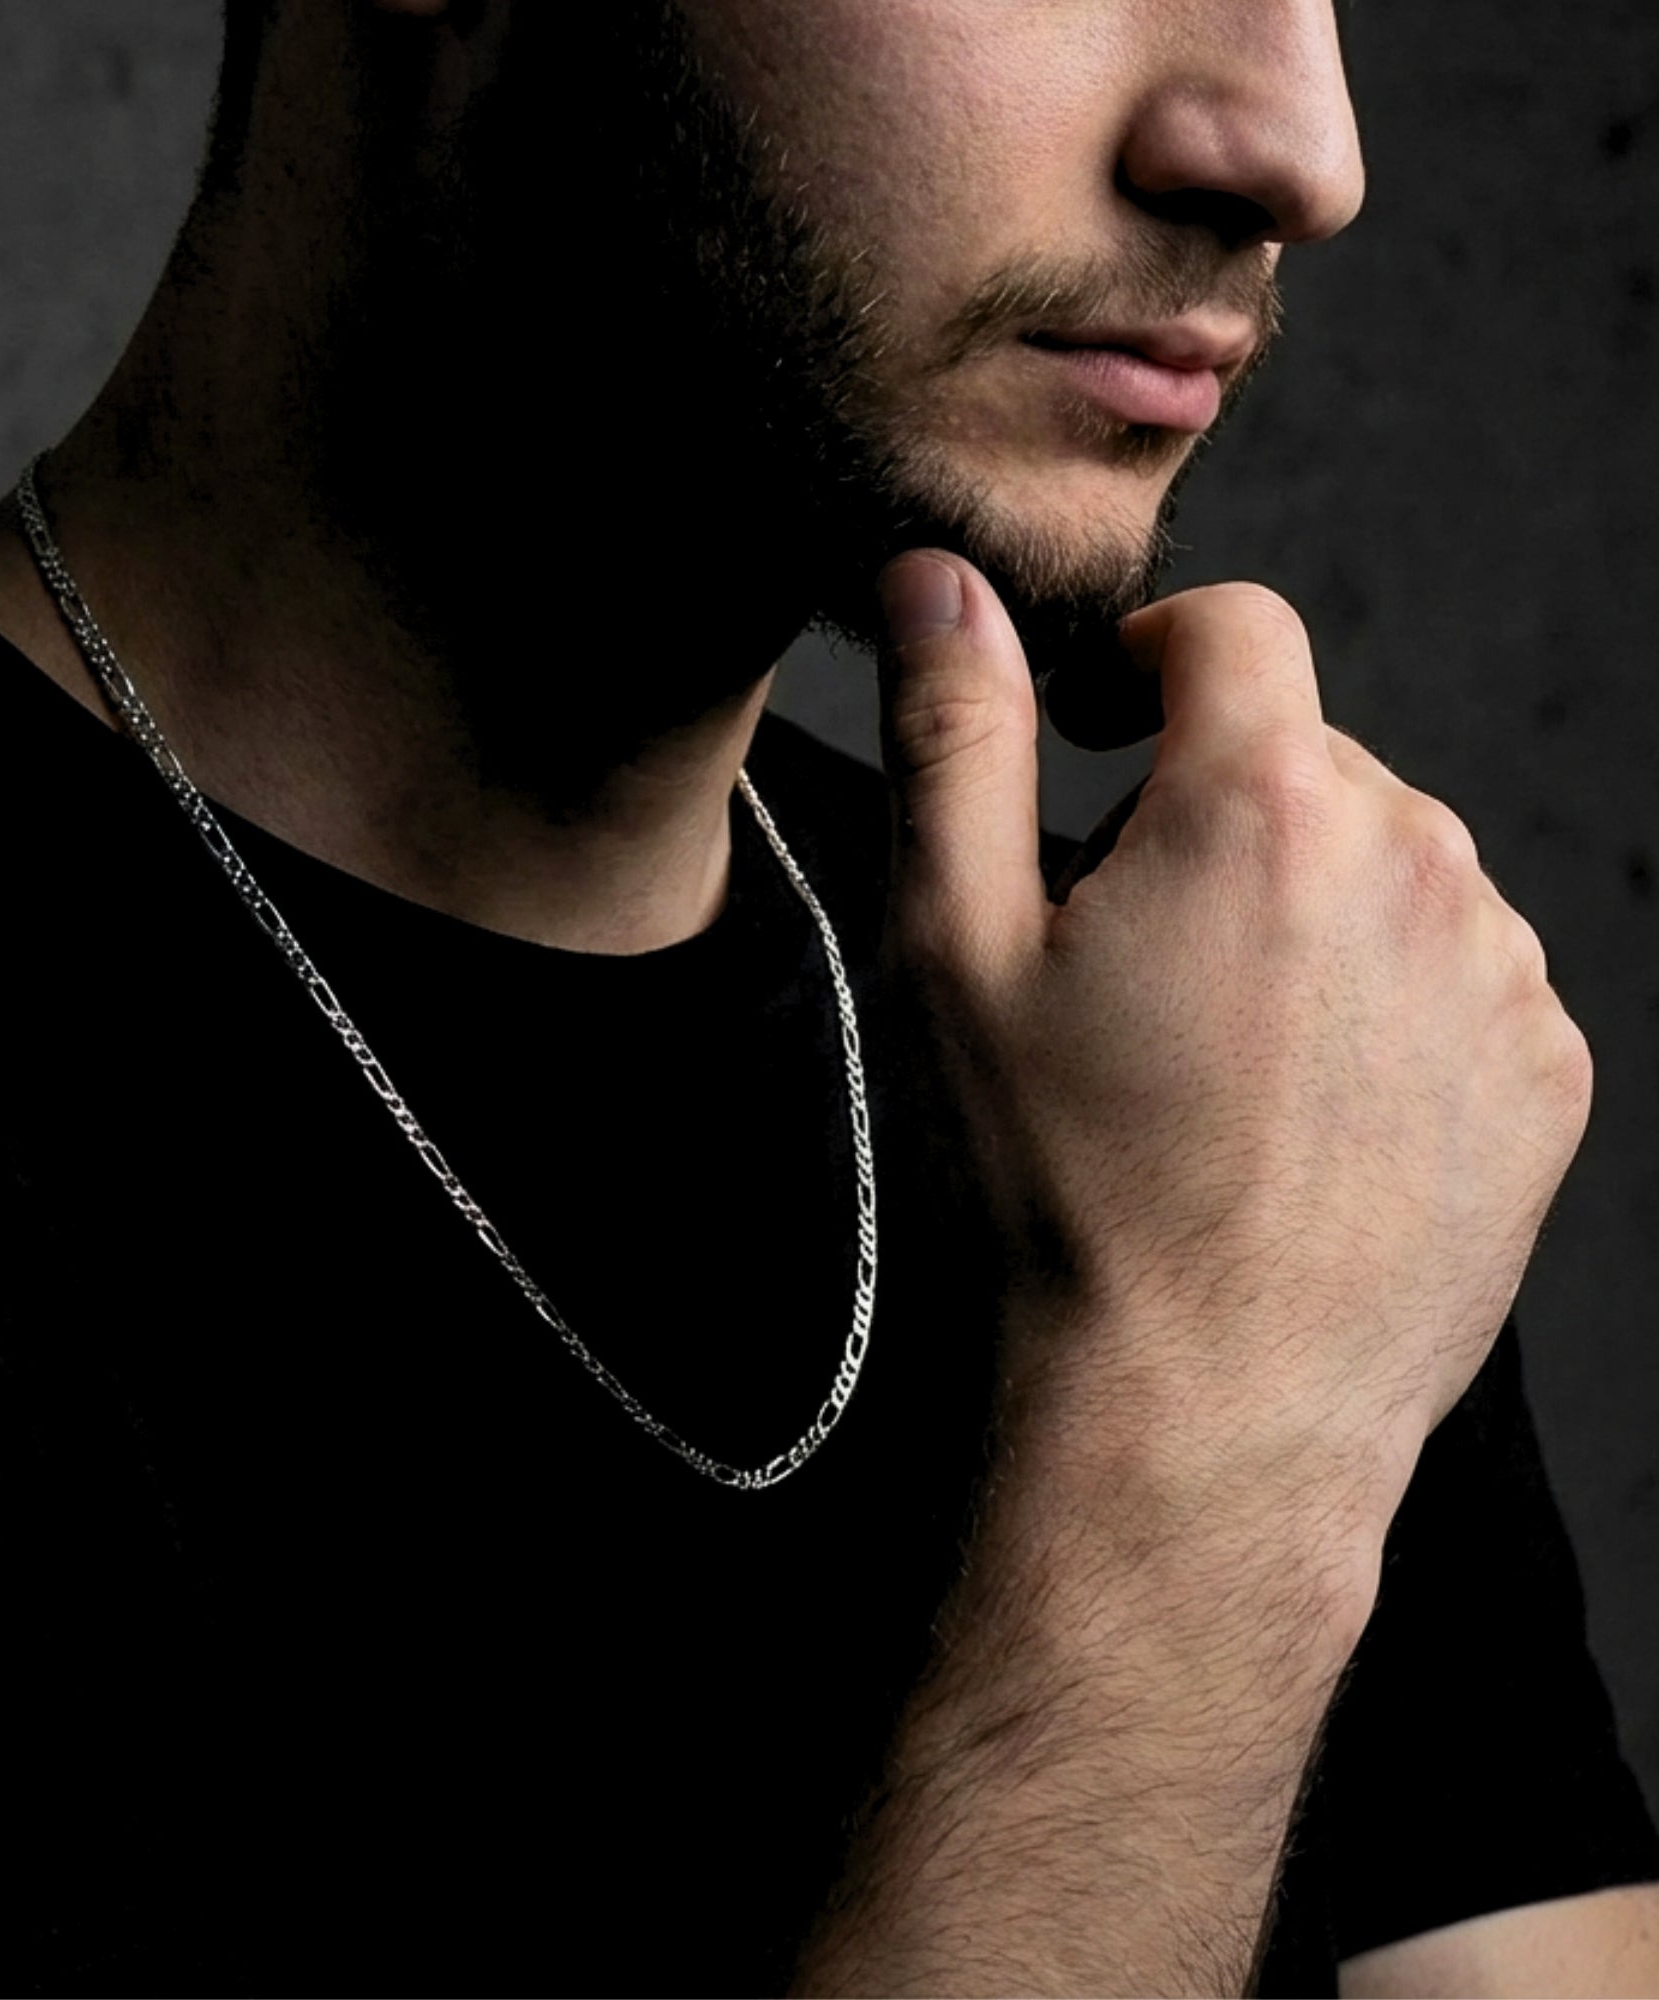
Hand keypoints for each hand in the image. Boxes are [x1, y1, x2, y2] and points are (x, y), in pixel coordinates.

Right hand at [876, 553, 1593, 1532]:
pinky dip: (1382, 1002)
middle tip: (1124, 963)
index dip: (1147, 665)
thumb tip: (937, 578)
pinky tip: (1301, 1113)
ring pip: (1387, 865)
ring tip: (1214, 1058)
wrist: (1200, 1415)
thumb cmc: (1058, 1187)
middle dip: (1211, 814)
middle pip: (1305, 759)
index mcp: (1262, 805)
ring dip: (1302, 909)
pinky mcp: (1545, 1073)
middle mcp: (1417, 857)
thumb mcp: (952, 950)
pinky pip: (1458, 971)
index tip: (1098, 743)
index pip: (1229, 630)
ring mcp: (1499, 970)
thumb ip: (956, 734)